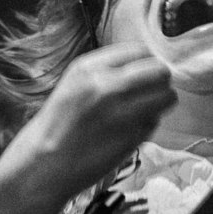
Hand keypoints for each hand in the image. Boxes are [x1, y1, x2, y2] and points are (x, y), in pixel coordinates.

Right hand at [0, 42, 175, 213]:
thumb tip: (145, 65)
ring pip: (167, 96)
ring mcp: (123, 112)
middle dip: (160, 81)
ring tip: (145, 111)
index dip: (146, 62)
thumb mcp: (75, 83)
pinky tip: (131, 131)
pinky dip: (149, 125)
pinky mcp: (133, 137)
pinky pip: (156, 122)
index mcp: (90, 68)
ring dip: (161, 103)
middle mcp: (108, 85)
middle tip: (153, 91)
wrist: (45, 162)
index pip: (139, 51)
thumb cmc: (60, 124)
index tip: (144, 72)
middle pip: (159, 70)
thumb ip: (107, 71)